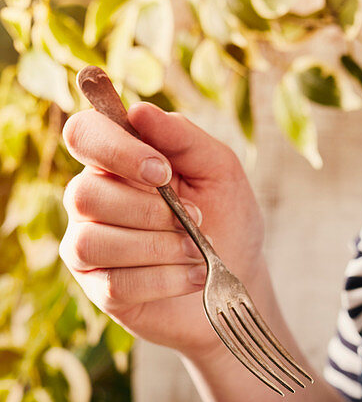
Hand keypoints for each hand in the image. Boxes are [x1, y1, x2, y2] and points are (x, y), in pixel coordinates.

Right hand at [60, 103, 267, 360]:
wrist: (238, 279)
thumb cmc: (225, 218)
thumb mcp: (219, 171)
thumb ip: (183, 138)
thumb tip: (140, 111)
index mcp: (115, 160)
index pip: (83, 135)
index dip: (115, 150)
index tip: (162, 171)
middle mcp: (90, 199)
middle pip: (85, 195)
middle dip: (150, 211)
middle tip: (196, 219)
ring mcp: (88, 246)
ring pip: (94, 241)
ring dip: (156, 247)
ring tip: (197, 251)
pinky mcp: (101, 289)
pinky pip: (115, 283)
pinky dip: (164, 279)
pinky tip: (194, 276)